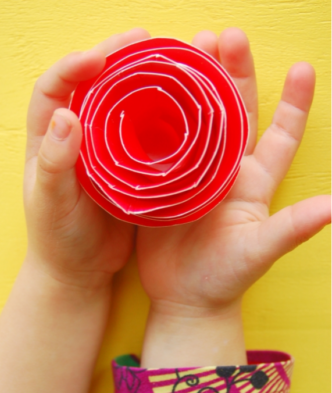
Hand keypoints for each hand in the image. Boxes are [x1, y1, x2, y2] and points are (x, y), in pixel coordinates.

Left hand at [23, 28, 149, 290]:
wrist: (80, 271)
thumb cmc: (58, 240)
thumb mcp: (52, 205)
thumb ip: (57, 164)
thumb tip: (67, 115)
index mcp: (49, 140)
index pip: (54, 89)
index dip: (73, 66)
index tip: (99, 57)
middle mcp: (76, 138)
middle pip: (90, 85)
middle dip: (114, 58)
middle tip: (144, 40)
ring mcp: (104, 151)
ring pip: (120, 104)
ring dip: (140, 80)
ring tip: (167, 60)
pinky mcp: (128, 167)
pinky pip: (143, 131)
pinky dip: (158, 114)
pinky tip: (179, 104)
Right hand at [137, 28, 330, 318]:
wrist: (185, 299)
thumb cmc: (226, 278)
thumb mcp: (261, 251)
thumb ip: (294, 227)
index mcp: (252, 182)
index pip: (279, 135)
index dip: (293, 103)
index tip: (303, 68)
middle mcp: (224, 171)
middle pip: (234, 113)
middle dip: (234, 74)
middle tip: (226, 36)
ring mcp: (191, 175)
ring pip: (194, 121)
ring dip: (192, 86)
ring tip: (188, 49)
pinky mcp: (161, 184)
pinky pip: (158, 145)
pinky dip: (154, 119)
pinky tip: (146, 93)